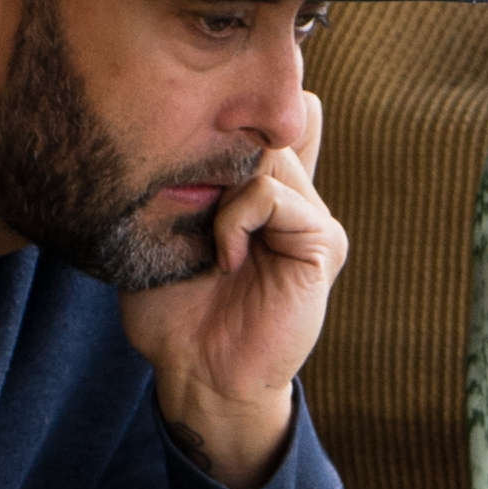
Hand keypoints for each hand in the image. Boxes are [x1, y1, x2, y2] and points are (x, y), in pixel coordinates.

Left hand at [120, 90, 339, 488]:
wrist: (199, 374)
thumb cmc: (174, 311)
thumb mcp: (163, 234)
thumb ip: (183, 184)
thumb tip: (168, 126)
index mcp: (263, 194)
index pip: (263, 124)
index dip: (230, 114)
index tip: (181, 126)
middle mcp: (295, 199)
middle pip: (261, 128)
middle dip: (215, 147)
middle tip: (185, 196)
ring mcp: (313, 219)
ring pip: (268, 154)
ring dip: (221, 186)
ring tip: (206, 237)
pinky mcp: (324, 243)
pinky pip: (274, 195)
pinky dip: (237, 218)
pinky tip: (225, 257)